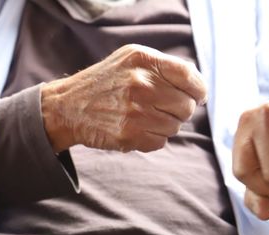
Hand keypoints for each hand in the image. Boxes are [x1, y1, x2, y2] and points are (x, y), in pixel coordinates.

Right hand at [41, 44, 206, 152]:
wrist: (69, 107)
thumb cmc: (106, 82)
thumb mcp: (131, 59)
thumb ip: (164, 66)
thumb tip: (197, 83)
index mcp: (143, 61)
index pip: (189, 76)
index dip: (199, 89)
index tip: (199, 96)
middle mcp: (140, 84)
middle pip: (187, 106)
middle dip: (182, 109)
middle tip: (165, 107)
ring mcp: (135, 111)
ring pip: (175, 127)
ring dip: (166, 125)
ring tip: (145, 116)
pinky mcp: (129, 135)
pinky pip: (161, 142)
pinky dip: (154, 138)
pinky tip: (137, 128)